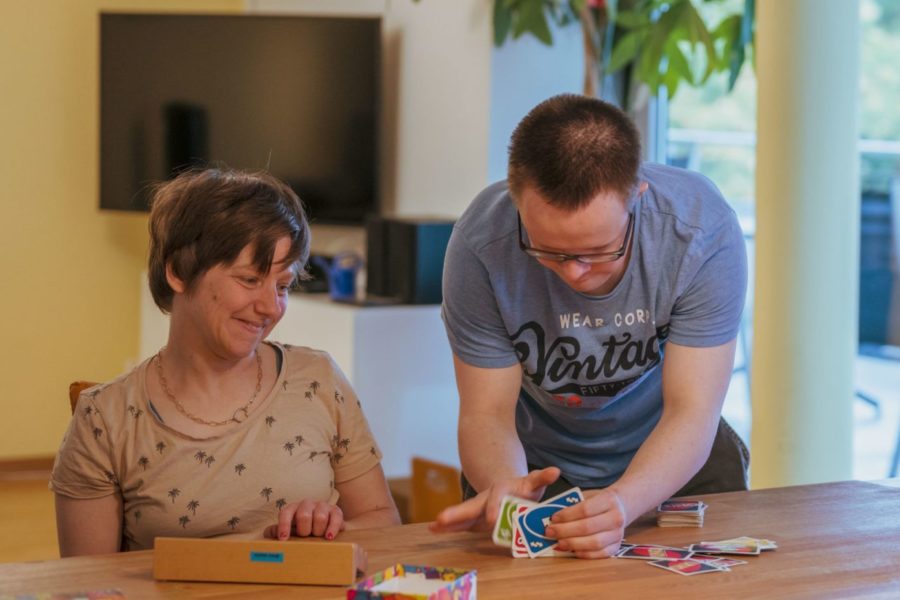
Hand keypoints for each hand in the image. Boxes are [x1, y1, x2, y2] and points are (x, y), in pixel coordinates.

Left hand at [264, 499, 343, 540]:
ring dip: (318, 531)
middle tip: (305, 537)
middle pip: (304, 515)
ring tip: (318, 537)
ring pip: (320, 517)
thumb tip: (267, 534)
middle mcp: (307, 504)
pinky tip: (329, 537)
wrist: (325, 527)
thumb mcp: (289, 531)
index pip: (286, 513)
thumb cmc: (302, 530)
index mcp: (293, 509)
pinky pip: (336, 518)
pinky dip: (332, 529)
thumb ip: (276, 532)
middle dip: (304, 531)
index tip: (283, 538)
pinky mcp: (336, 511)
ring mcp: (322, 506)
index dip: (284, 525)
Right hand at [429, 466, 559, 532]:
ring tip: (433, 525)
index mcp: (502, 491)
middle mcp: (486, 498)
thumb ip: (542, 478)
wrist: (509, 486)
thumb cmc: (525, 488)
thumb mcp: (534, 482)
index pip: (497, 498)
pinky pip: (462, 523)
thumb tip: (555, 470)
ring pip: (463, 514)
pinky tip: (433, 530)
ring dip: (450, 521)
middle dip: (457, 514)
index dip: (494, 508)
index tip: (491, 520)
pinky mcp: (475, 517)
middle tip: (441, 518)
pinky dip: (449, 527)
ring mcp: (478, 507)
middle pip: (472, 506)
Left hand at [543, 487, 626, 558]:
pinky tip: (571, 550)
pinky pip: (599, 554)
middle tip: (550, 532)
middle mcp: (616, 518)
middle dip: (565, 531)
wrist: (620, 507)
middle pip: (587, 527)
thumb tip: (553, 519)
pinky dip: (584, 553)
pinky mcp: (617, 547)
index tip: (553, 518)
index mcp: (609, 500)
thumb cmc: (598, 501)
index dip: (567, 515)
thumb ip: (573, 505)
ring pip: (594, 543)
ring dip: (573, 544)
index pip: (585, 509)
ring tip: (558, 543)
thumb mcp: (587, 495)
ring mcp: (618, 534)